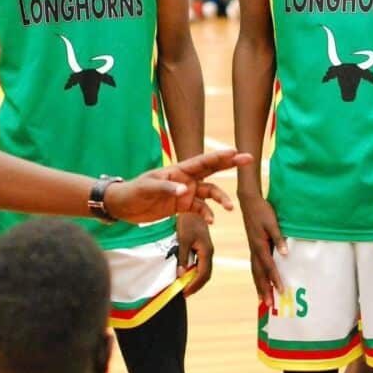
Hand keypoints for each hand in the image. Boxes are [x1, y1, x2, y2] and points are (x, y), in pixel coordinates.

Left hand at [105, 149, 248, 224]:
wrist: (123, 206)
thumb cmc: (133, 191)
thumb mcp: (147, 188)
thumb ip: (166, 189)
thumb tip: (185, 191)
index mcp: (178, 170)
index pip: (202, 161)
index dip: (219, 156)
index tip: (235, 151)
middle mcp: (185, 179)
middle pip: (212, 170)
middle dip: (230, 164)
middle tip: (248, 158)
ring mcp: (185, 193)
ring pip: (209, 193)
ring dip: (220, 198)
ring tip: (228, 207)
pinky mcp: (182, 206)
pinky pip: (200, 209)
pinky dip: (207, 214)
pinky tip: (211, 221)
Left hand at [177, 213, 212, 295]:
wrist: (193, 207)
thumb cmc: (187, 222)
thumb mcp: (183, 239)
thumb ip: (183, 258)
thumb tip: (181, 275)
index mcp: (206, 251)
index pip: (203, 274)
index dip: (194, 285)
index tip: (184, 292)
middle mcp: (209, 252)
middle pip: (206, 274)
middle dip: (196, 285)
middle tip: (184, 293)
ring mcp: (206, 250)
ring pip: (204, 270)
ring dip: (196, 280)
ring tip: (185, 286)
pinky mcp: (202, 247)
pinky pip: (201, 264)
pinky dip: (195, 272)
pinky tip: (186, 274)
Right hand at [239, 193, 285, 305]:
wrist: (249, 202)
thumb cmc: (262, 210)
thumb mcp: (272, 222)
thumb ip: (279, 237)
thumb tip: (286, 253)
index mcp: (260, 244)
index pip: (269, 265)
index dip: (275, 279)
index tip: (282, 290)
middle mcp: (255, 249)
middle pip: (259, 273)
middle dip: (265, 289)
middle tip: (270, 304)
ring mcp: (253, 249)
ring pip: (255, 272)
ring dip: (260, 286)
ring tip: (264, 300)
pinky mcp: (253, 247)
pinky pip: (255, 266)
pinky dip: (257, 277)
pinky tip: (260, 283)